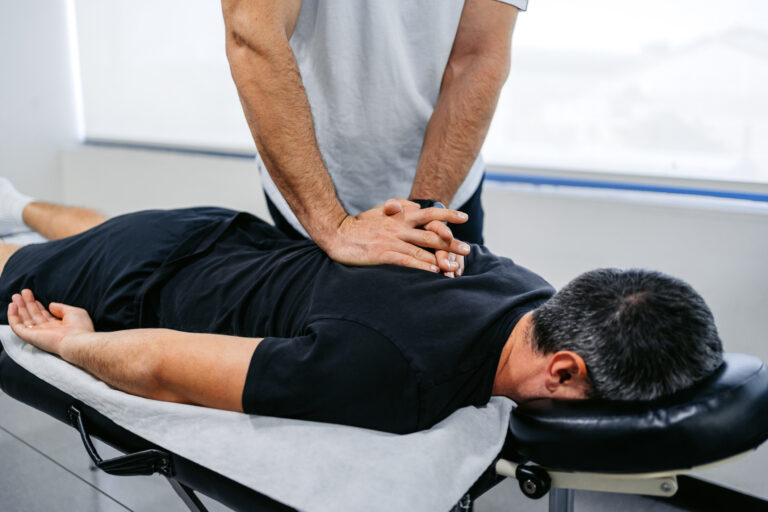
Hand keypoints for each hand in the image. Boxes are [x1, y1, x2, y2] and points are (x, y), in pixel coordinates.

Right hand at [7, 289, 94, 354]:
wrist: (77, 341)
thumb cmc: (80, 328)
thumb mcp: (74, 312)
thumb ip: (62, 308)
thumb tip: (51, 305)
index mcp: (58, 327)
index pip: (44, 315)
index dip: (38, 306)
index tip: (33, 297)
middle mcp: (47, 331)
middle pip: (33, 316)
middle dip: (27, 304)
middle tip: (22, 292)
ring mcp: (38, 334)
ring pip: (24, 320)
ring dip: (19, 308)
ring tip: (16, 296)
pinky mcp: (30, 336)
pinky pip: (17, 326)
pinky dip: (13, 316)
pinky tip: (12, 305)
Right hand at [321, 199, 469, 272]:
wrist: (336, 233)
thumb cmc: (358, 225)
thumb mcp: (378, 211)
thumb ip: (395, 207)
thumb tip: (411, 205)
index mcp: (399, 216)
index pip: (428, 213)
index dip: (447, 215)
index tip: (464, 218)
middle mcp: (399, 227)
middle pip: (430, 234)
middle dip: (450, 243)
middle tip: (467, 249)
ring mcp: (391, 241)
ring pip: (422, 250)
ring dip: (440, 259)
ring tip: (455, 266)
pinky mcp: (383, 254)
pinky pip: (406, 261)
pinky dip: (421, 267)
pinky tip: (433, 272)